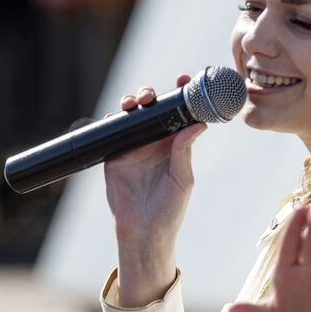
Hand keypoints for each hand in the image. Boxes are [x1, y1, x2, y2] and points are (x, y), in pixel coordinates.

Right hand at [105, 74, 205, 304]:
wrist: (143, 231)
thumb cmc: (169, 209)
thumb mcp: (182, 179)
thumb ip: (184, 151)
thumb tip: (198, 125)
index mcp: (175, 144)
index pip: (179, 113)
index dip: (181, 94)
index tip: (184, 80)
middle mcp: (154, 141)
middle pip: (152, 108)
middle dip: (151, 94)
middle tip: (152, 95)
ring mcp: (133, 146)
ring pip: (132, 115)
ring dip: (132, 102)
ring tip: (136, 102)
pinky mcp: (114, 154)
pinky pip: (112, 130)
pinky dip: (112, 119)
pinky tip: (117, 116)